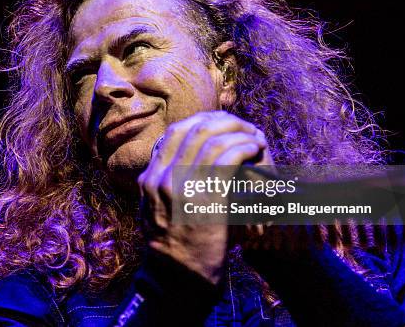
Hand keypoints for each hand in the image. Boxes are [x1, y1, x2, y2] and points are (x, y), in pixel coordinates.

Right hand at [137, 111, 272, 283]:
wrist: (177, 281)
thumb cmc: (173, 251)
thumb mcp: (153, 215)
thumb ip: (159, 190)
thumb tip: (168, 170)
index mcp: (149, 179)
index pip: (173, 134)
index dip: (199, 122)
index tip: (218, 123)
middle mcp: (162, 178)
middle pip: (193, 130)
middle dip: (222, 121)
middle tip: (241, 124)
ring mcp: (182, 187)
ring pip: (212, 140)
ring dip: (238, 132)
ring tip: (253, 135)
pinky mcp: (206, 198)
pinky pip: (227, 158)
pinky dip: (244, 147)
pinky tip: (255, 149)